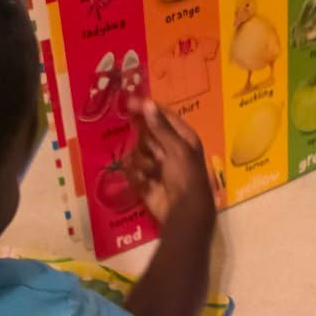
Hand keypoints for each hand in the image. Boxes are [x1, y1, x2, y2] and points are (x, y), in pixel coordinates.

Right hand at [124, 98, 215, 232]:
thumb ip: (160, 127)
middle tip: (143, 143)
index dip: (147, 109)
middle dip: (142, 140)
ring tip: (152, 172)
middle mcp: (169, 149)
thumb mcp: (176, 148)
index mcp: (182, 138)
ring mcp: (156, 166)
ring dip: (142, 162)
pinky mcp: (145, 181)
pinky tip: (146, 183)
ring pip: (137, 153)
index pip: (162, 117)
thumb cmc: (186, 176)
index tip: (129, 103)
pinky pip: (132, 171)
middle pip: (147, 135)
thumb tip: (147, 103)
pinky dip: (137, 177)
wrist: (183, 212)